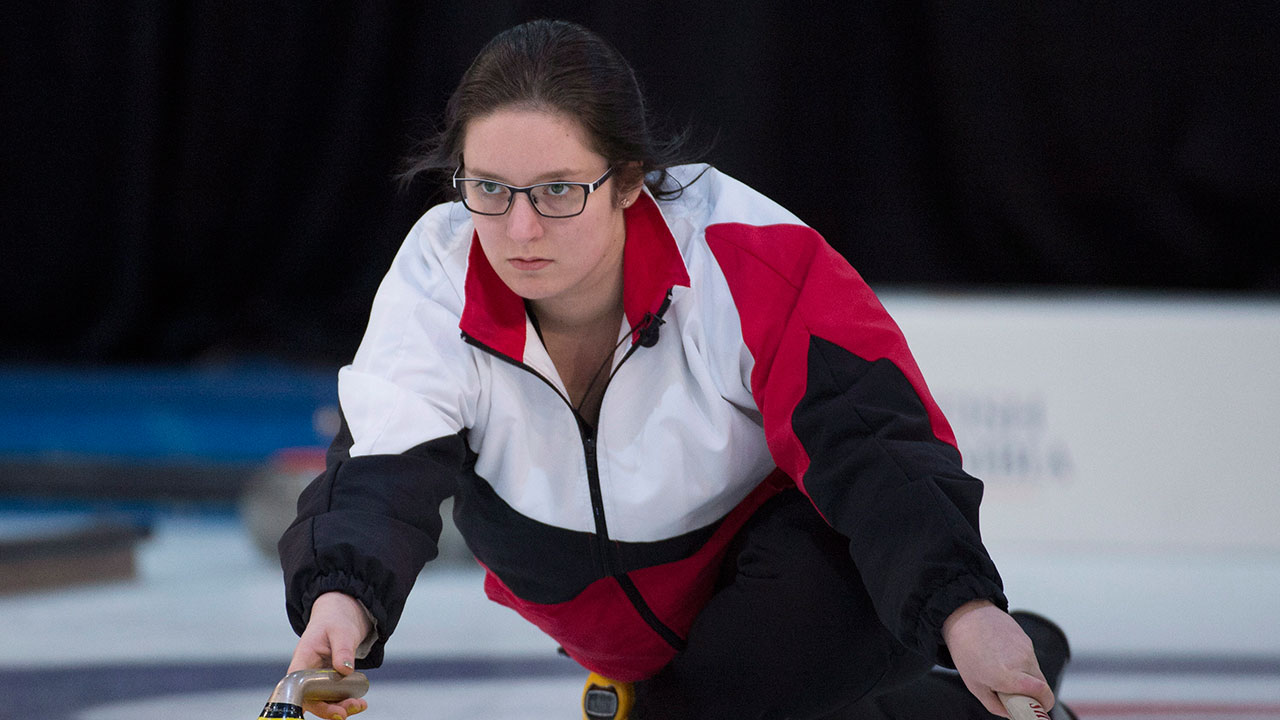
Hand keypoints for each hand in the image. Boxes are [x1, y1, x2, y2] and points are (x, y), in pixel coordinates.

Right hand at [287, 591, 373, 719]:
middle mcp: (307, 672)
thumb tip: (346, 669)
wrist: (342, 615)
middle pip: (310, 698)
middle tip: (346, 711)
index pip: (297, 684)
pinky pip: (333, 696)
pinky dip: (345, 702)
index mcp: (303, 658)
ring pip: (323, 700)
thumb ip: (342, 649)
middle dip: (328, 707)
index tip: (324, 705)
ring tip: (358, 705)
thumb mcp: (341, 631)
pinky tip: (359, 703)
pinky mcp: (329, 682)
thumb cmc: (336, 619)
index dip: (307, 699)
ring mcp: (317, 679)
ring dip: (339, 707)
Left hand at [941, 600, 1054, 716]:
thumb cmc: (965, 651)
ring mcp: (1026, 648)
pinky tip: (1002, 655)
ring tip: (1001, 668)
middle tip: (1014, 692)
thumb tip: (1011, 713)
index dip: (1043, 705)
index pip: (1043, 694)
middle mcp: (1022, 662)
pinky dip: (1021, 661)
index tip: (1036, 709)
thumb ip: (995, 705)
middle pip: (1042, 685)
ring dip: (1025, 676)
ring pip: (1035, 671)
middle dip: (1033, 693)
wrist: (965, 615)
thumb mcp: (974, 686)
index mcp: (1008, 676)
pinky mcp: (1026, 638)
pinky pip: (1030, 657)